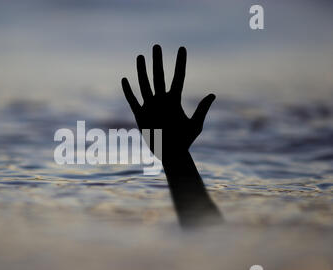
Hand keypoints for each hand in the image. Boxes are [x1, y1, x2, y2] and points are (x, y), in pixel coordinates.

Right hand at [121, 45, 215, 160]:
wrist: (171, 154)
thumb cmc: (185, 141)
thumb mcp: (195, 125)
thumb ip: (202, 109)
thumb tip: (212, 94)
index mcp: (175, 101)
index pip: (178, 77)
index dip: (180, 63)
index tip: (182, 48)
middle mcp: (162, 100)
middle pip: (159, 76)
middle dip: (158, 61)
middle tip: (156, 46)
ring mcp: (150, 107)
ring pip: (145, 84)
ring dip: (142, 71)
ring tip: (140, 56)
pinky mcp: (140, 116)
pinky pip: (132, 101)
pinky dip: (128, 91)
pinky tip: (125, 79)